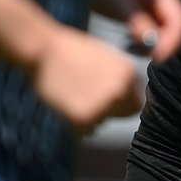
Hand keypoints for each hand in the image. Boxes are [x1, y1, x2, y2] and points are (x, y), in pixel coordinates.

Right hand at [29, 23, 143, 133]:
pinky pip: (84, 131)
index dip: (120, 104)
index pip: (135, 104)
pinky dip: (74, 124)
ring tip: (73, 96)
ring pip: (101, 123)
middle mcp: (119, 92)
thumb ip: (119, 78)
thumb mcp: (107, 59)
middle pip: (120, 115)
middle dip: (107, 111)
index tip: (108, 101)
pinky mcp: (84, 117)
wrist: (45, 50)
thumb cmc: (72, 51)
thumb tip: (126, 96)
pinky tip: (66, 105)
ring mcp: (103, 106)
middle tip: (86, 98)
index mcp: (128, 75)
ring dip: (89, 116)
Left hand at [91, 0, 180, 62]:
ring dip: (154, 46)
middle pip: (174, 28)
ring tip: (136, 50)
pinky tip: (129, 45)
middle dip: (165, 44)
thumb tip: (153, 44)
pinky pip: (149, 36)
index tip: (159, 55)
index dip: (174, 39)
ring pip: (162, 34)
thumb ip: (137, 20)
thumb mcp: (117, 0)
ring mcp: (148, 10)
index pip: (180, 19)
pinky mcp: (137, 18)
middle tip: (149, 57)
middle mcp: (157, 1)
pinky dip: (144, 45)